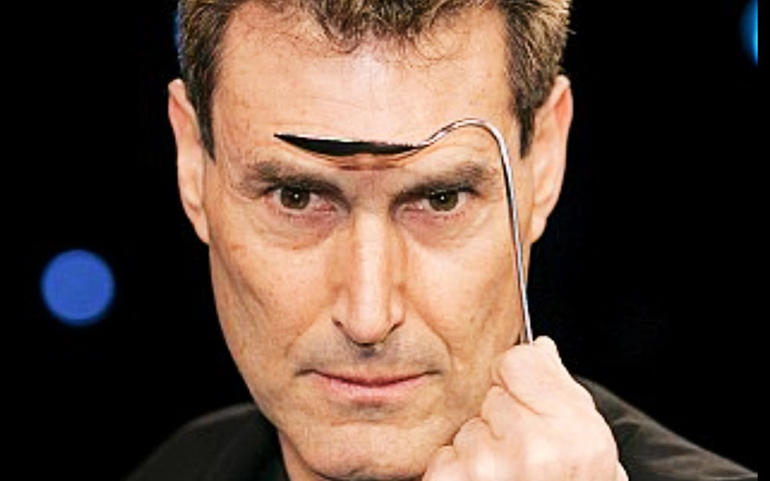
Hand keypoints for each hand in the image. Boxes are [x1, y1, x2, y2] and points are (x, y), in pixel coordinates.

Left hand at [423, 336, 627, 480]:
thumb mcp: (590, 456)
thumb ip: (565, 397)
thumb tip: (539, 350)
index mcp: (576, 438)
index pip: (518, 361)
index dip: (520, 383)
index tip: (527, 403)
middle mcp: (533, 452)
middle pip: (492, 394)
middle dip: (501, 419)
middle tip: (521, 457)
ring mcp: (488, 471)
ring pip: (467, 427)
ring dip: (478, 449)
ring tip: (504, 480)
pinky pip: (444, 456)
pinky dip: (455, 472)